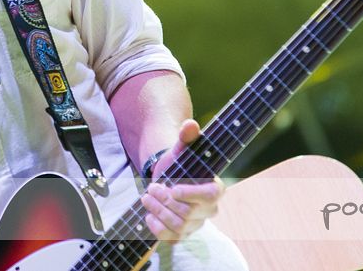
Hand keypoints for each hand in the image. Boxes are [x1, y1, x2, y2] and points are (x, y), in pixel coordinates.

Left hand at [139, 119, 223, 240]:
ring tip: (147, 197)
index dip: (191, 195)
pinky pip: (172, 239)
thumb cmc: (178, 164)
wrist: (167, 179)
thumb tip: (190, 124)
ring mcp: (196, 224)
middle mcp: (210, 210)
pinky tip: (148, 216)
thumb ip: (186, 137)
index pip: (209, 196)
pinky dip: (157, 229)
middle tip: (152, 187)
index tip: (172, 189)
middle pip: (189, 212)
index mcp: (215, 188)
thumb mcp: (180, 149)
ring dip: (158, 211)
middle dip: (165, 200)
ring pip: (178, 226)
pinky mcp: (183, 234)